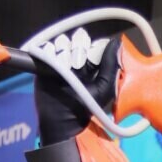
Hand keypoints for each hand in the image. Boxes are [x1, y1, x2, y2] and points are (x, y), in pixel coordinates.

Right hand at [34, 29, 122, 145]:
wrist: (63, 120)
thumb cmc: (86, 107)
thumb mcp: (104, 88)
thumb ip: (111, 66)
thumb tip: (116, 42)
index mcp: (92, 66)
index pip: (94, 45)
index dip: (93, 48)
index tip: (92, 57)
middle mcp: (76, 61)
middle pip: (78, 41)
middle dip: (79, 50)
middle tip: (78, 66)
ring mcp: (60, 61)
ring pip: (63, 43)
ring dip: (65, 51)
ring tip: (67, 68)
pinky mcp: (45, 63)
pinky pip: (48, 48)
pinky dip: (51, 52)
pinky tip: (56, 64)